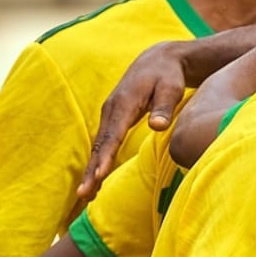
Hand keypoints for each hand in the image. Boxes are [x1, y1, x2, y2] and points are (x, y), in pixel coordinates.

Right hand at [77, 42, 188, 199]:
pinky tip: (95, 181)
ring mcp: (109, 115)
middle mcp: (110, 110)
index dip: (105, 156)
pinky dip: (97, 163)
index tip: (99, 175)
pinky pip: (102, 145)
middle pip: (99, 146)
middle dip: (91, 171)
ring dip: (91, 171)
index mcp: (123, 103)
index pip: (112, 135)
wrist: (158, 60)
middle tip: (85, 194)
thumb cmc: (167, 76)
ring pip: (98, 147)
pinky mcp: (112, 120)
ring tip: (86, 196)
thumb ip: (164, 107)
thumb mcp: (170, 88)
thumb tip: (157, 126)